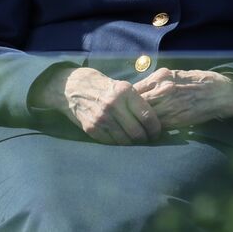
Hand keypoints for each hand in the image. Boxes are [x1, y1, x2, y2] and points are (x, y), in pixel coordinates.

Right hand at [39, 66, 161, 143]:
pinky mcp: (91, 128)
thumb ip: (138, 102)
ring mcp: (101, 118)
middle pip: (136, 131)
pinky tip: (123, 142)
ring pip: (124, 140)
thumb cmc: (107, 88)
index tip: (157, 133)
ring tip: (137, 143)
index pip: (147, 116)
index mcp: (126, 93)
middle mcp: (113, 105)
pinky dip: (118, 144)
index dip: (155, 128)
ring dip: (133, 144)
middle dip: (145, 139)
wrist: (75, 89)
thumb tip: (156, 119)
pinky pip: (110, 142)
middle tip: (149, 140)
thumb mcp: (124, 88)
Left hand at [132, 69, 232, 128]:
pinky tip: (146, 131)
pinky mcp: (175, 119)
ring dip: (136, 124)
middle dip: (127, 113)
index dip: (125, 100)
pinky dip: (148, 129)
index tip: (122, 107)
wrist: (219, 93)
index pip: (133, 90)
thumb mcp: (175, 75)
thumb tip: (137, 92)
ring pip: (142, 117)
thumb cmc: (198, 82)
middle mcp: (162, 89)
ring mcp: (168, 105)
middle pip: (134, 104)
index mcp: (161, 77)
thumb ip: (156, 83)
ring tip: (131, 128)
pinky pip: (154, 126)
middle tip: (123, 120)